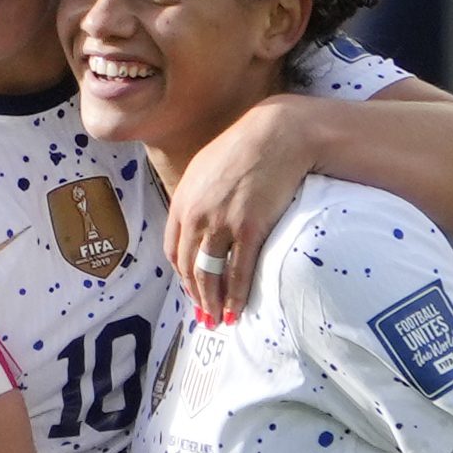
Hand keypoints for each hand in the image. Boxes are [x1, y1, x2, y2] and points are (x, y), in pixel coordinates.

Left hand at [167, 93, 324, 321]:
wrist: (278, 133)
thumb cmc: (246, 148)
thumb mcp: (207, 168)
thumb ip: (197, 197)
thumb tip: (197, 222)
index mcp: (182, 202)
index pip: (173, 250)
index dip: (181, 275)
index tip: (190, 290)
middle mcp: (196, 215)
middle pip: (189, 267)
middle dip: (196, 295)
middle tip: (204, 315)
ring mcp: (222, 223)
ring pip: (210, 274)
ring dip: (213, 302)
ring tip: (218, 320)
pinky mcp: (250, 228)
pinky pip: (239, 271)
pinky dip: (236, 295)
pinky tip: (237, 309)